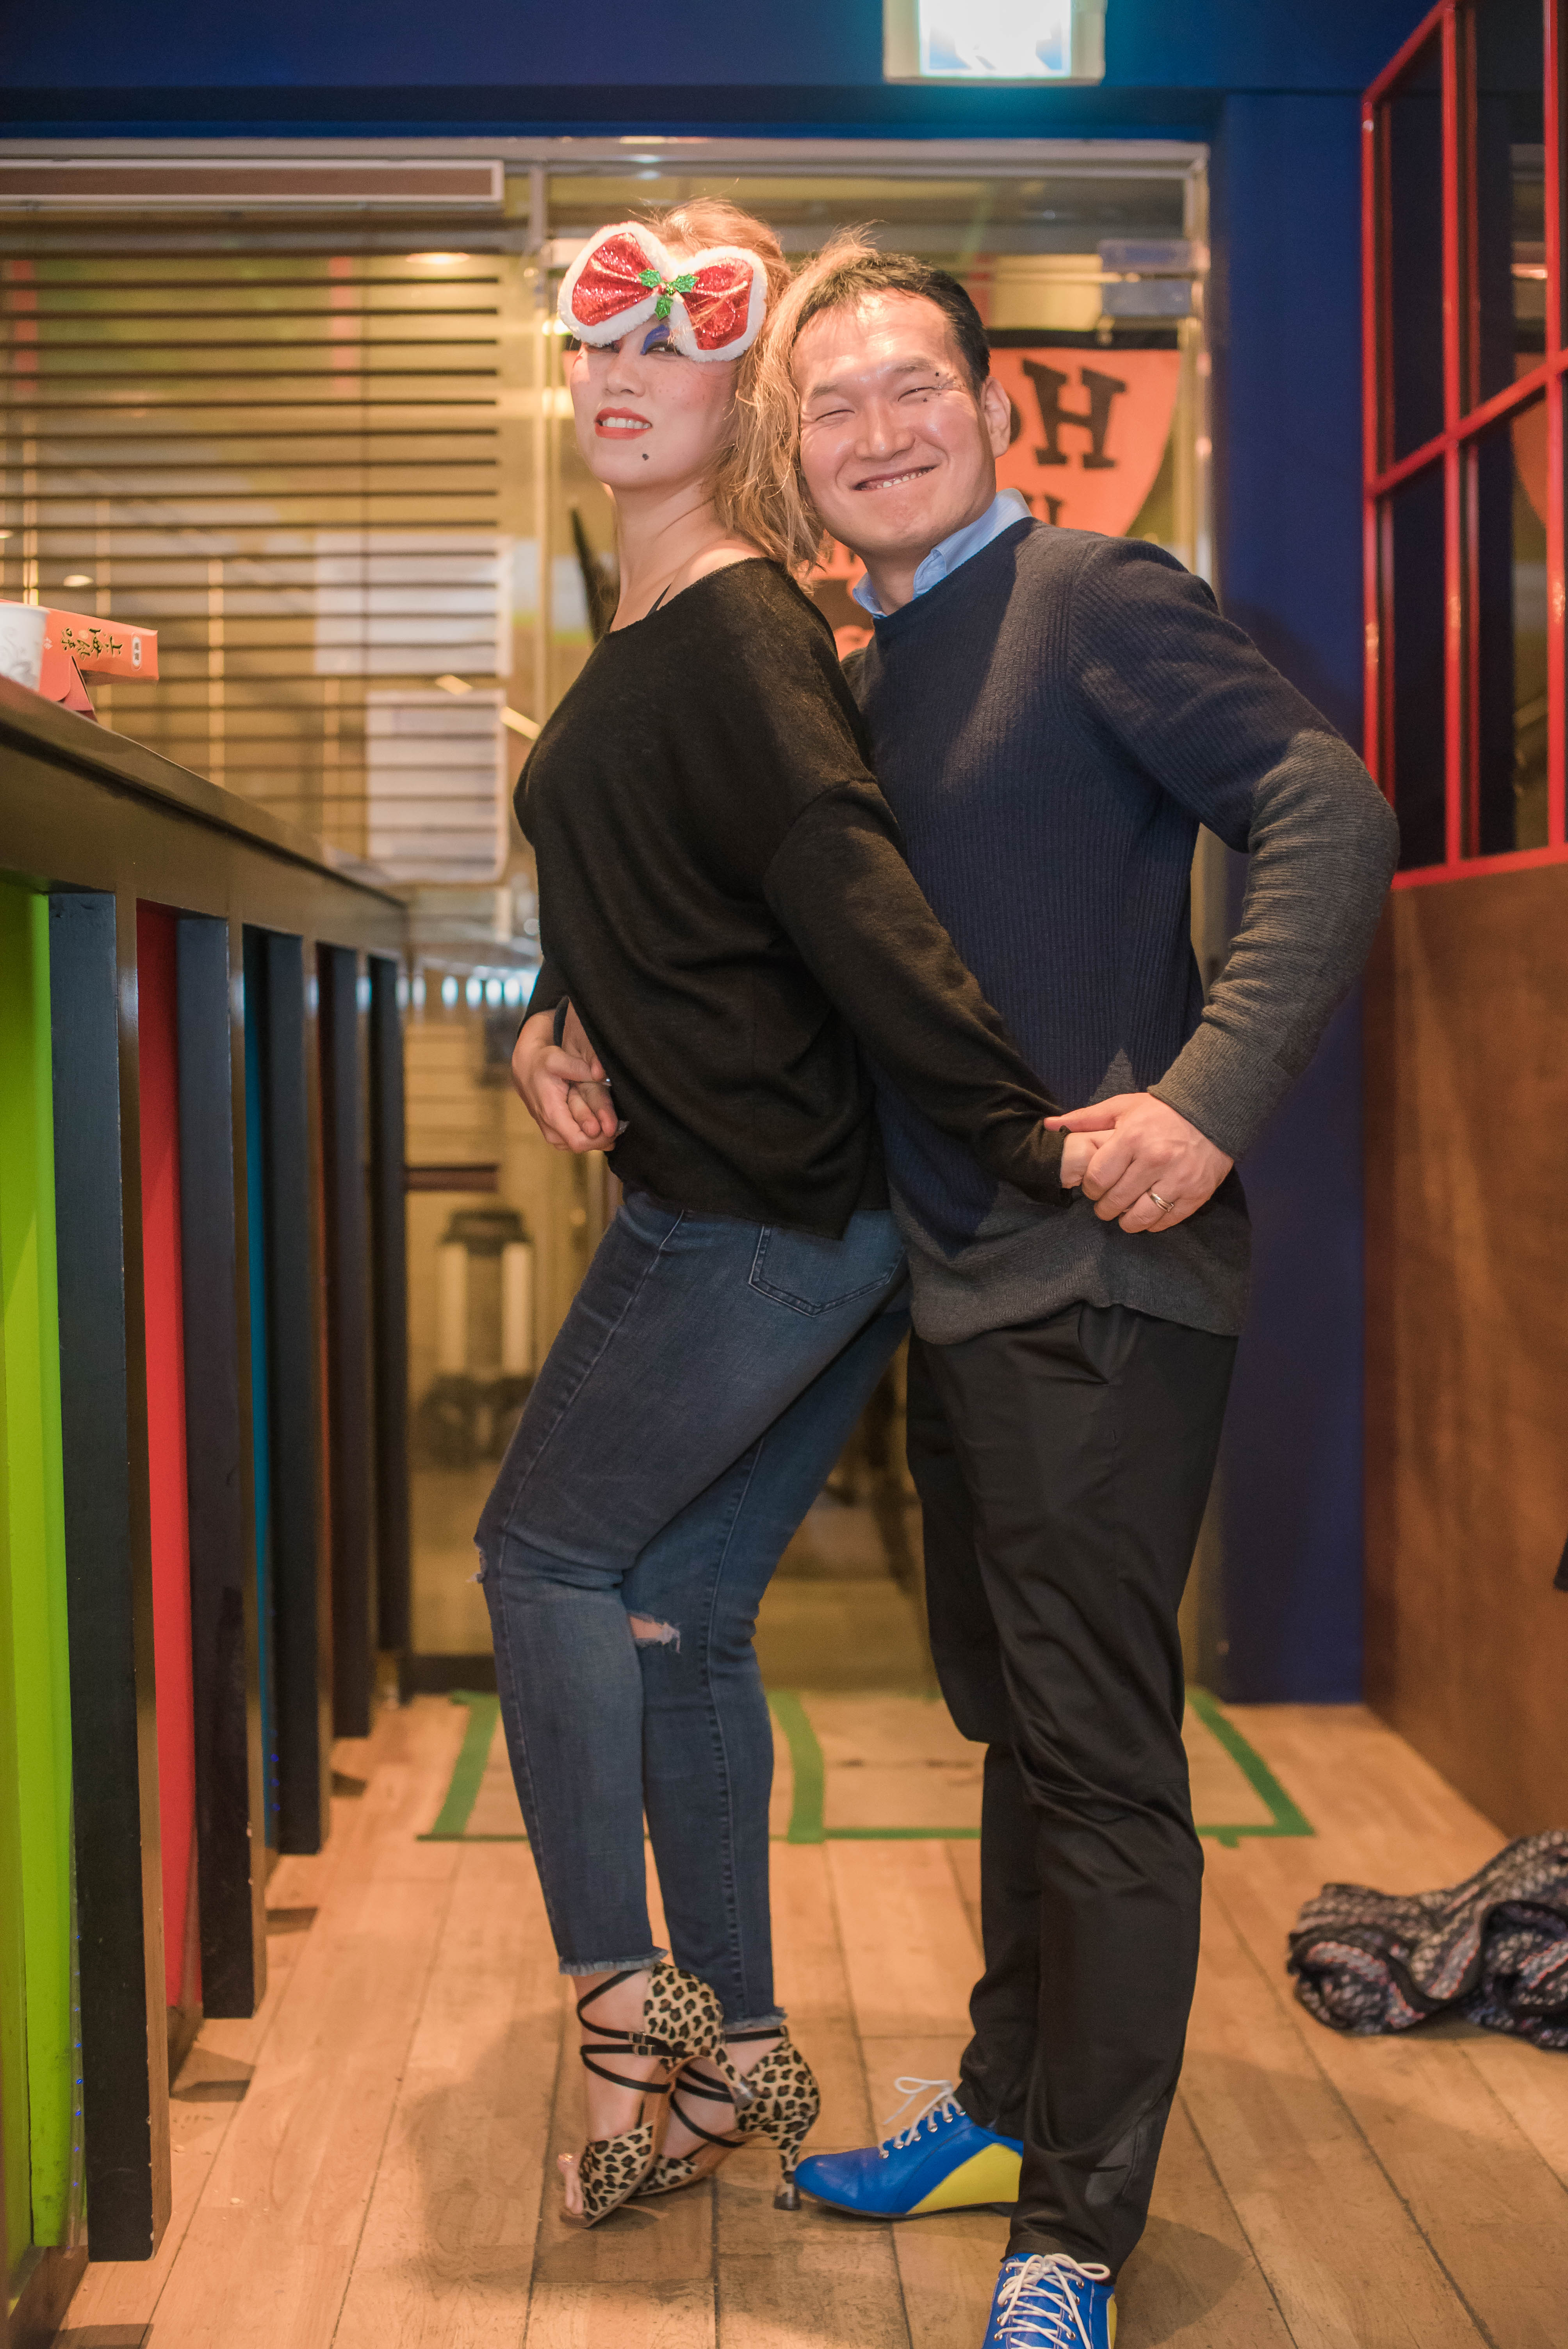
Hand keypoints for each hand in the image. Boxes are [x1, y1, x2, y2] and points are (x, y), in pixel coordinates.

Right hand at [509, 1007, 611, 1152]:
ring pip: (582, 1146)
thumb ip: (580, 1067)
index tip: (615, 1125)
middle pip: (584, 1146)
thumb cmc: (542, 1064)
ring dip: (598, 1136)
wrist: (527, 1070)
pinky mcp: (557, 1135)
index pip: (579, 1142)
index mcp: (552, 1115)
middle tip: (618, 1123)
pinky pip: (577, 1141)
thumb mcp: (558, 1059)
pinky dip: (591, 1136)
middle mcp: (551, 1131)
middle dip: (603, 1136)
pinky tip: (602, 1123)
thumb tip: (601, 1074)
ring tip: (610, 1120)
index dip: (600, 1138)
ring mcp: (553, 1135)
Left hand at [1048, 1093, 1232, 1232]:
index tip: (1094, 1187)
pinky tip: (1147, 1214)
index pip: (1097, 1179)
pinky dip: (1153, 1223)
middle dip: (1105, 1207)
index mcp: (1132, 1139)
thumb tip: (1049, 1125)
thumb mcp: (1122, 1107)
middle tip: (1106, 1203)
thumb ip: (1085, 1119)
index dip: (1090, 1189)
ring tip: (1124, 1214)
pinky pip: (1166, 1221)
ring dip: (1126, 1221)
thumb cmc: (1161, 1111)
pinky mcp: (1196, 1193)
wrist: (1212, 1110)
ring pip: (1140, 1218)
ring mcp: (1178, 1179)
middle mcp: (1155, 1161)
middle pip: (1115, 1202)